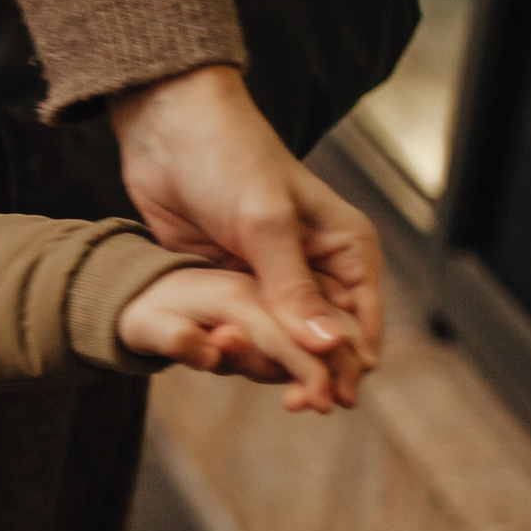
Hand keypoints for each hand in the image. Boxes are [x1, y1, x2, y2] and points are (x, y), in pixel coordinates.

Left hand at [110, 64, 381, 406]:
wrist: (168, 127)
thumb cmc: (230, 158)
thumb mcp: (266, 223)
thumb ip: (294, 288)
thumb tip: (328, 349)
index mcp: (347, 250)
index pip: (362, 324)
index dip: (349, 366)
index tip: (327, 400)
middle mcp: (315, 269)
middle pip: (323, 344)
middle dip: (309, 373)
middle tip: (289, 403)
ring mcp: (269, 278)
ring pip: (280, 342)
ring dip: (266, 361)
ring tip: (245, 365)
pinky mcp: (227, 280)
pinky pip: (240, 327)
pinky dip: (232, 344)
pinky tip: (217, 353)